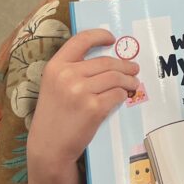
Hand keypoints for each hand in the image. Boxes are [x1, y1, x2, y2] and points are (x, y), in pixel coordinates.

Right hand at [28, 28, 139, 171]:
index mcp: (55, 66)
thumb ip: (73, 70)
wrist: (49, 147)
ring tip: (133, 82)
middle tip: (134, 68)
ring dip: (129, 79)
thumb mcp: (54, 86)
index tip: (112, 39)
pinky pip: (118, 95)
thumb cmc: (54, 116)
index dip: (100, 36)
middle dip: (124, 64)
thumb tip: (107, 59)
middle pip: (106, 61)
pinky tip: (123, 97)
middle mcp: (67, 76)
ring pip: (116, 77)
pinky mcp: (94, 108)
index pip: (81, 40)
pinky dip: (123, 95)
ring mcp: (80, 92)